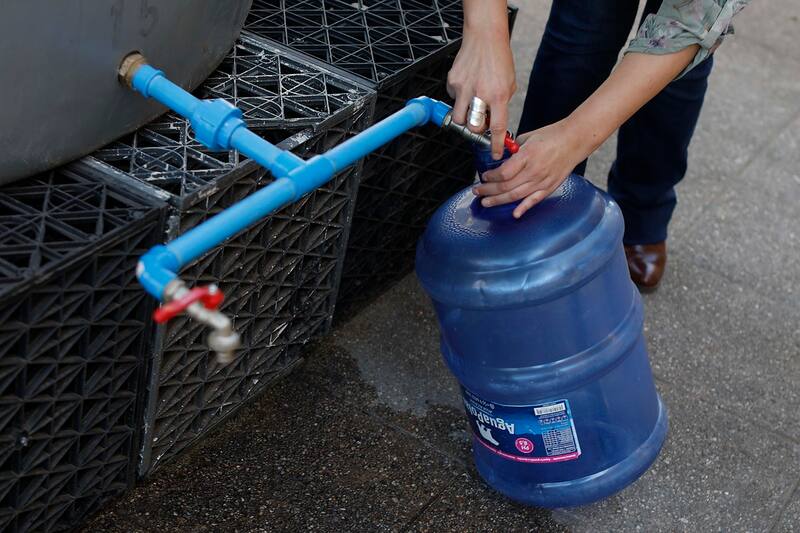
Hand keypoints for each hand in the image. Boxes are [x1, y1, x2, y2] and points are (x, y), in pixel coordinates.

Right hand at [447, 0, 514, 159]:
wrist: (485, 38)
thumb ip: (501, 105)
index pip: (497, 128)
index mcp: (498, 96)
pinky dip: (459, 96)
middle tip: (480, 123)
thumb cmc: (499, 60)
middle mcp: (480, 94)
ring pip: (459, 117)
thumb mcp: (509, 85)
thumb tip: (494, 122)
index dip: (495, 144)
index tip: (494, 154)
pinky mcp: (452, 82)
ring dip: (465, 116)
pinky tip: (467, 84)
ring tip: (471, 104)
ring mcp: (464, 88)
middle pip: (472, 127)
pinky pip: (453, 99)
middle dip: (476, 130)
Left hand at [472, 43, 702, 218]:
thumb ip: (514, 150)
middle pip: (506, 187)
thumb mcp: (528, 137)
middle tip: (477, 191)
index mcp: (527, 156)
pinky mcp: (549, 187)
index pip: (503, 173)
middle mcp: (534, 171)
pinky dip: (524, 208)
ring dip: (498, 200)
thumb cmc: (551, 136)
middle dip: (488, 191)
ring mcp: (542, 181)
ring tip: (486, 202)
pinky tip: (514, 214)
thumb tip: (501, 158)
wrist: (574, 140)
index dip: (490, 177)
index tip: (483, 176)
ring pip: (516, 196)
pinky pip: (534, 200)